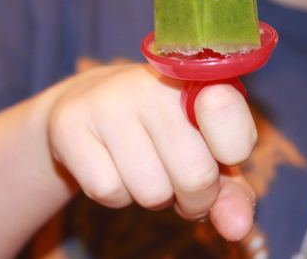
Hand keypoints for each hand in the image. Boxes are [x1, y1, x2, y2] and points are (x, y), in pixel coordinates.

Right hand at [46, 62, 256, 240]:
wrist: (87, 111)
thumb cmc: (160, 136)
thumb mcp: (204, 157)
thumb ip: (231, 193)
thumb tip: (237, 229)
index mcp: (194, 78)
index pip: (227, 110)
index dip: (229, 150)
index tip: (217, 150)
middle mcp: (151, 82)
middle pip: (196, 175)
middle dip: (192, 196)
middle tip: (177, 175)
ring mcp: (107, 100)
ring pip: (151, 192)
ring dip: (152, 196)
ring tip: (141, 165)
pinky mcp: (70, 123)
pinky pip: (108, 192)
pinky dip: (115, 196)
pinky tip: (110, 165)